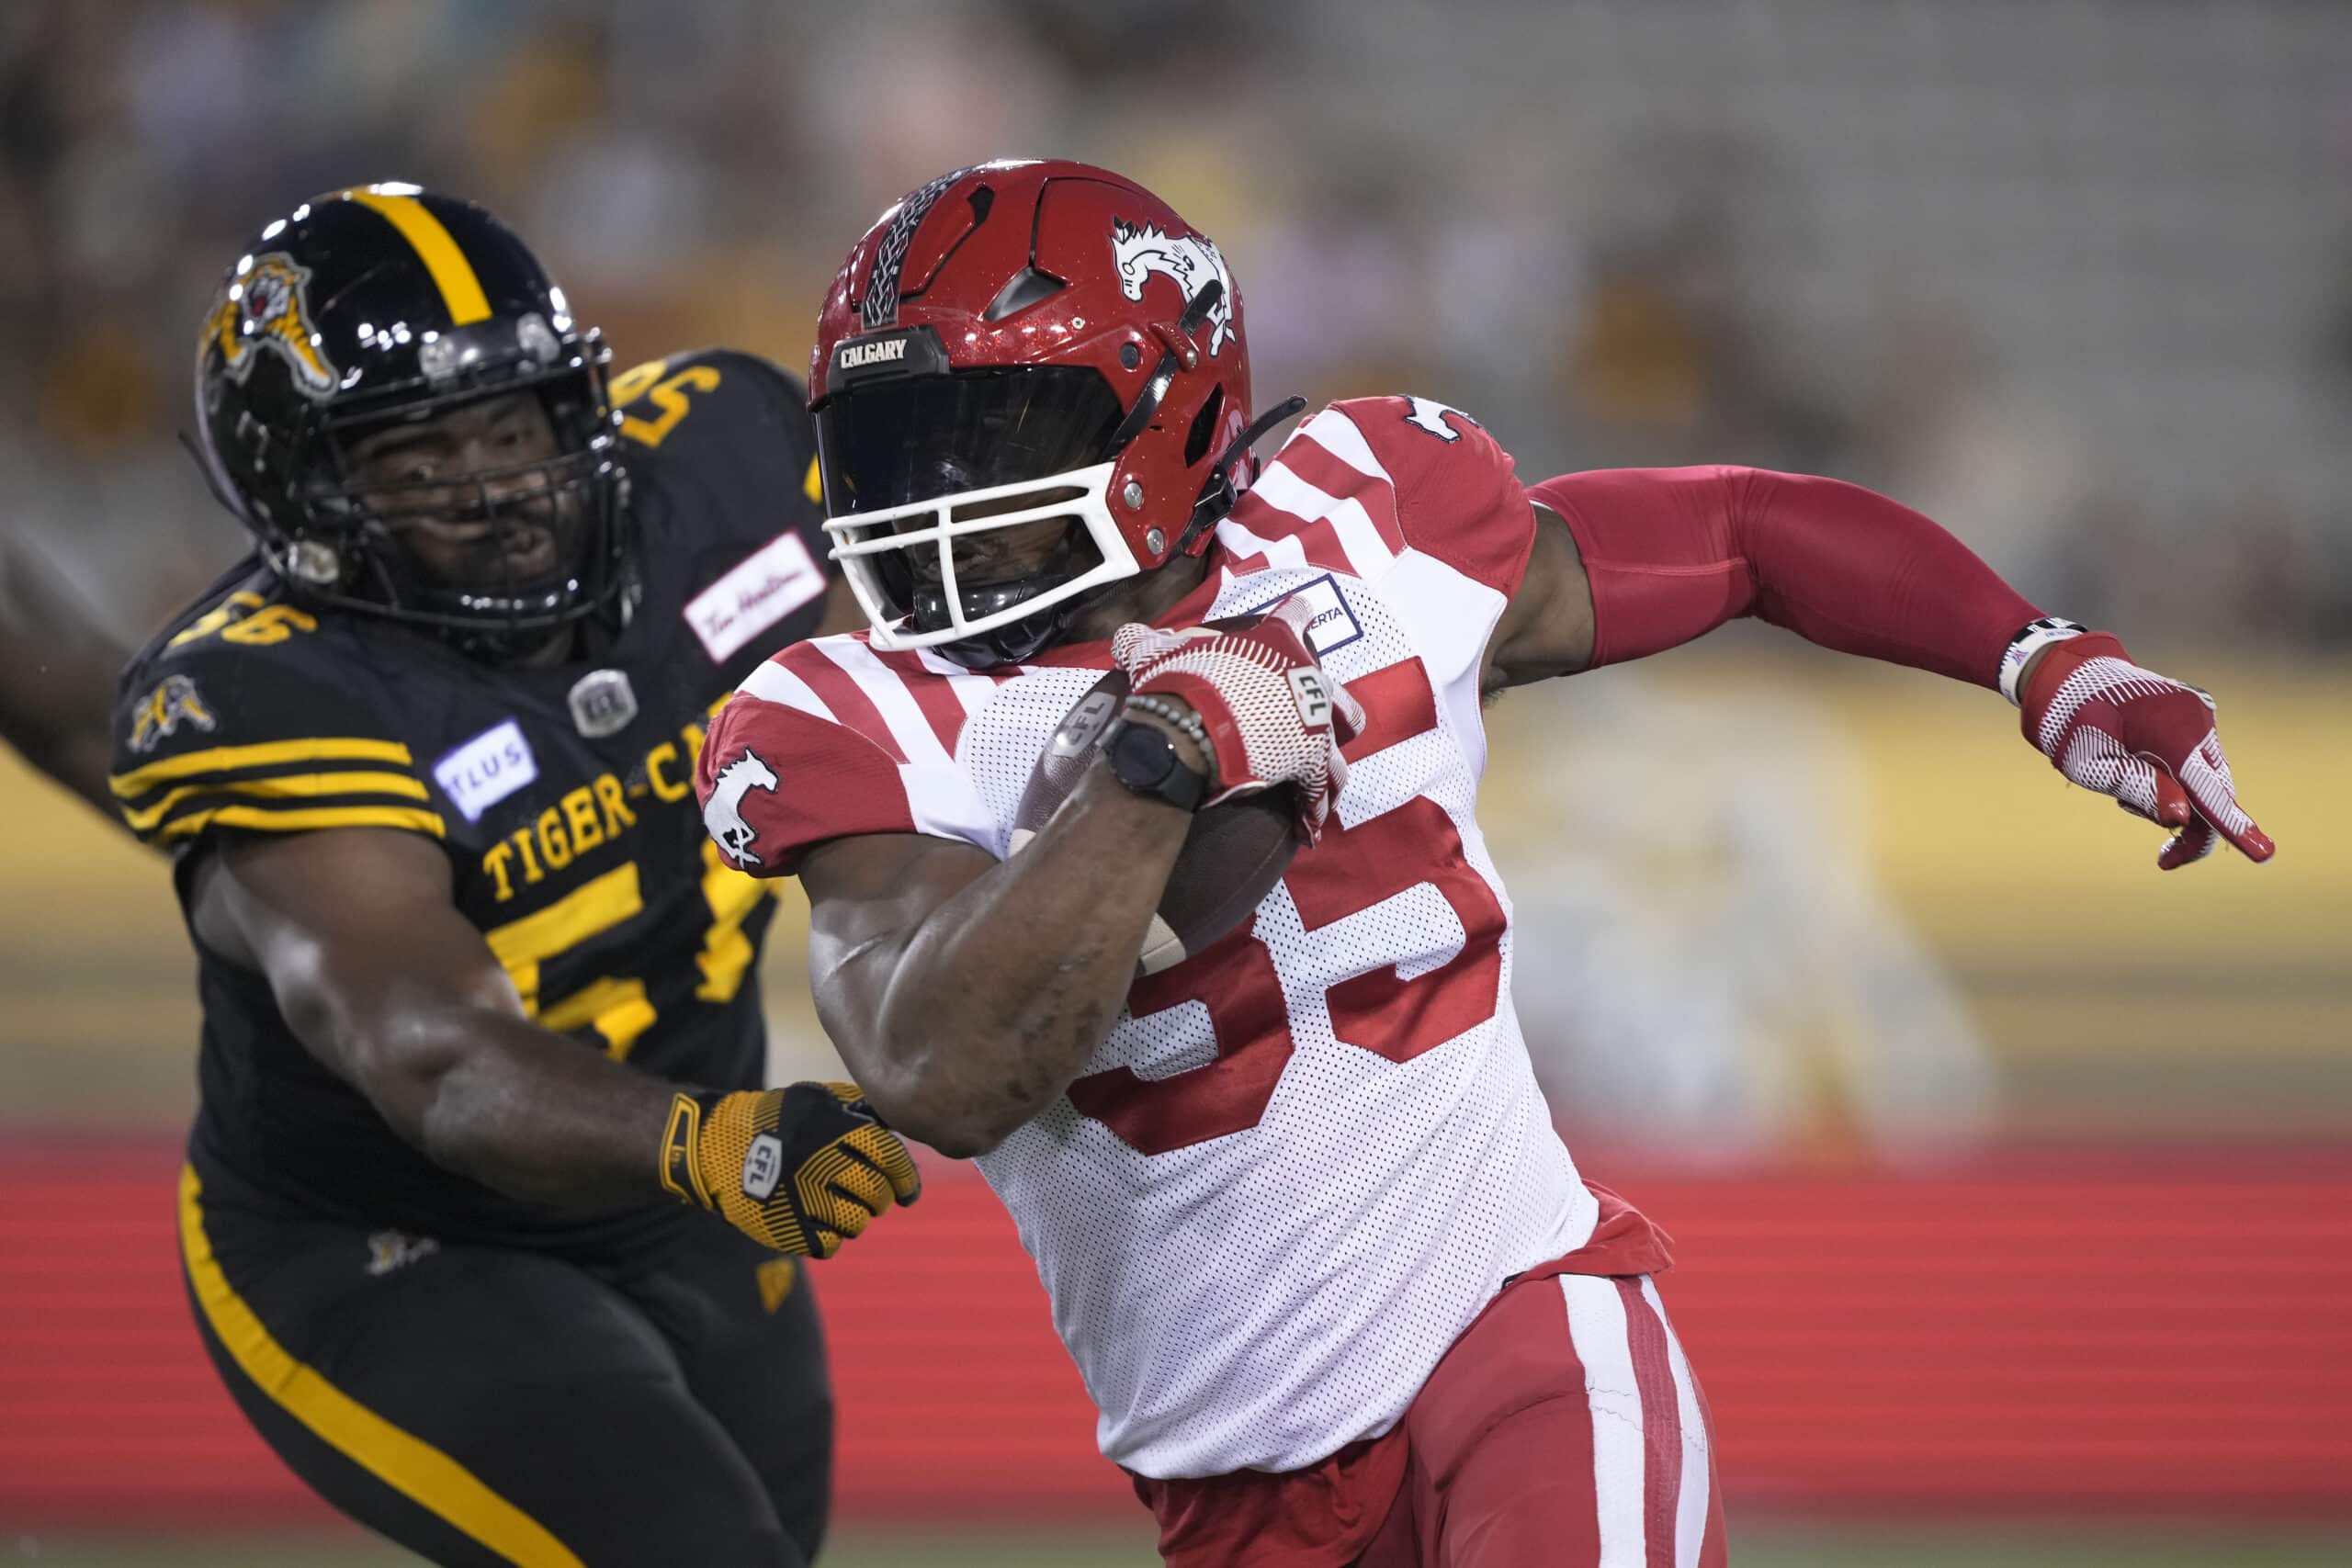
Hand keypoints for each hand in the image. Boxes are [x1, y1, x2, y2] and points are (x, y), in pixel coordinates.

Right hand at [662, 1082, 920, 1255]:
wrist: (715, 1147)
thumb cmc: (777, 1120)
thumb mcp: (816, 1098)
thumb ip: (858, 1109)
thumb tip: (898, 1130)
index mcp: (832, 1128)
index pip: (889, 1156)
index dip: (906, 1176)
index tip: (909, 1188)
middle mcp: (819, 1163)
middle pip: (876, 1194)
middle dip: (882, 1198)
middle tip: (875, 1197)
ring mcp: (801, 1198)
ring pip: (857, 1223)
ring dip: (857, 1218)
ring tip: (845, 1208)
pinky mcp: (785, 1227)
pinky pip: (830, 1245)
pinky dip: (832, 1238)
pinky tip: (823, 1222)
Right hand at [1111, 598, 1365, 842]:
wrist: (1190, 730)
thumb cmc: (1180, 683)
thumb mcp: (1154, 654)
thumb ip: (1145, 642)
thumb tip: (1129, 637)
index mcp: (1276, 643)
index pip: (1296, 615)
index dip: (1296, 615)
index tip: (1300, 615)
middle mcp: (1306, 680)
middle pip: (1331, 687)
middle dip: (1325, 700)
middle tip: (1313, 709)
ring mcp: (1313, 722)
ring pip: (1338, 739)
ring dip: (1331, 756)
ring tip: (1327, 772)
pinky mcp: (1310, 763)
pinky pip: (1319, 788)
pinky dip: (1314, 805)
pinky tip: (1310, 824)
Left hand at [2020, 633, 2273, 869]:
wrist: (2070, 678)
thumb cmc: (2070, 723)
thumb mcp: (2090, 765)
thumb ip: (2138, 789)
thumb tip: (2181, 819)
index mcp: (2169, 730)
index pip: (2207, 791)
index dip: (2233, 827)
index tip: (2264, 855)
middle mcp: (2196, 719)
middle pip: (2215, 792)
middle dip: (2193, 828)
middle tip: (2164, 859)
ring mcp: (2201, 715)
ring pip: (2209, 781)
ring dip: (2180, 802)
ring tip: (2128, 792)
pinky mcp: (2198, 718)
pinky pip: (2200, 764)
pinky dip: (2179, 781)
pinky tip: (2141, 769)